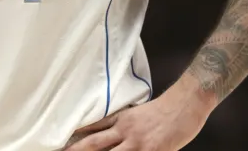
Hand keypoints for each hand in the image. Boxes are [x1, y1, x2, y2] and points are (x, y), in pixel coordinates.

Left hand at [63, 87, 211, 150]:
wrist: (187, 101)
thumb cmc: (166, 109)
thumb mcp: (138, 113)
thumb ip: (123, 124)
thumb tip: (110, 132)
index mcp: (121, 120)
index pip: (92, 128)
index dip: (75, 137)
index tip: (60, 144)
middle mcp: (125, 131)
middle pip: (94, 143)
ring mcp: (137, 143)